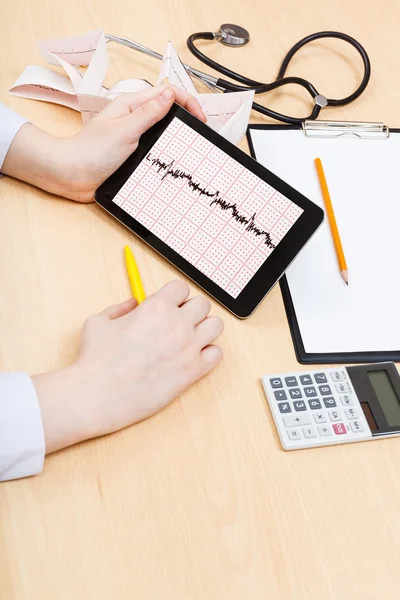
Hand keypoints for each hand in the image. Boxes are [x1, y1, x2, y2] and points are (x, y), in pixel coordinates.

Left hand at [2, 85, 205, 201]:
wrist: (71, 175)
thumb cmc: (90, 151)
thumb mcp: (125, 130)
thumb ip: (148, 112)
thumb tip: (170, 94)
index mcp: (132, 106)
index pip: (168, 94)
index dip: (188, 103)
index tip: (201, 119)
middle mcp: (135, 119)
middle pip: (168, 113)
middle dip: (186, 120)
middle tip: (199, 135)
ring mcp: (134, 138)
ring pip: (163, 133)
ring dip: (176, 139)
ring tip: (190, 149)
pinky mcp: (133, 155)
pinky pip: (155, 152)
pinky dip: (165, 155)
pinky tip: (172, 163)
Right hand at [32, 281, 223, 453]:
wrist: (98, 394)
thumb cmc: (96, 359)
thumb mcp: (98, 322)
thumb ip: (119, 309)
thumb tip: (132, 304)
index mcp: (157, 306)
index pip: (181, 287)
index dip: (174, 296)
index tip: (168, 306)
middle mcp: (178, 323)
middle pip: (203, 304)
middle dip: (191, 310)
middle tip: (178, 322)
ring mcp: (189, 347)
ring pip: (216, 325)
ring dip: (205, 329)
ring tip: (190, 339)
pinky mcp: (193, 371)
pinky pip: (217, 353)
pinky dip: (208, 354)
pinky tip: (192, 358)